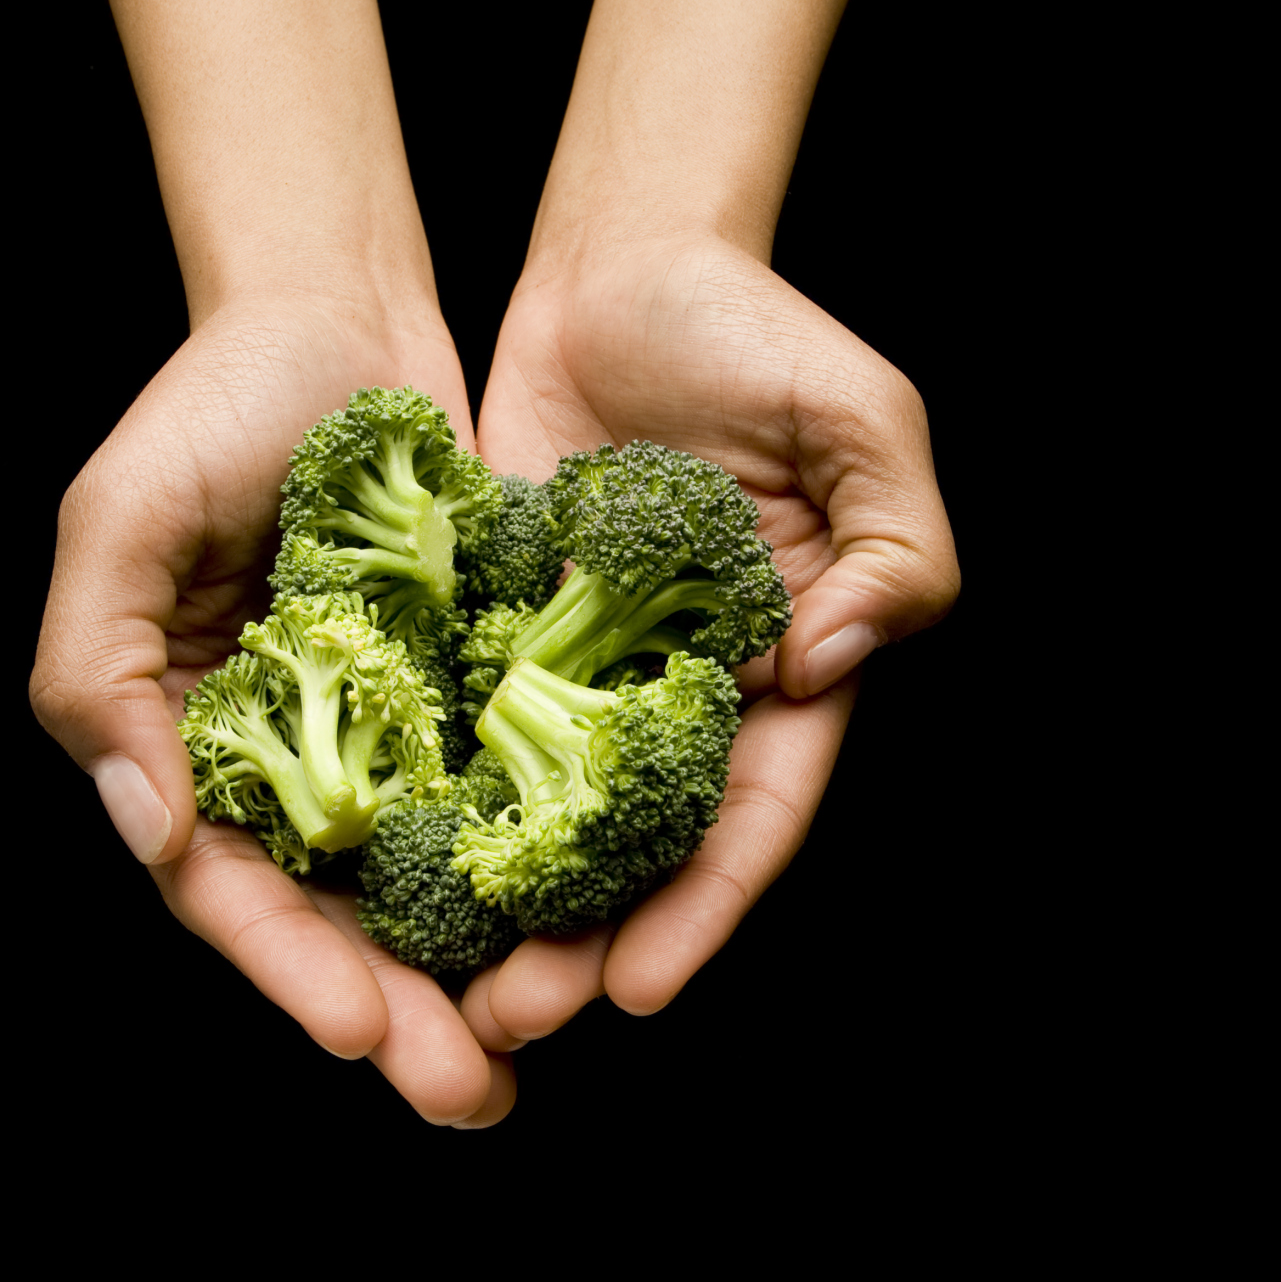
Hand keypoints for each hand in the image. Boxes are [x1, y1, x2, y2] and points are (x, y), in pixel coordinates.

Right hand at [29, 297, 513, 1126]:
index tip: (360, 1034)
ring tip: (538, 1047)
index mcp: (187, 743)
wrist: (339, 310)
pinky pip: (506, 794)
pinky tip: (594, 922)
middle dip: (400, 1014)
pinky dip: (540, 864)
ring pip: (429, 881)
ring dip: (478, 971)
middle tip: (470, 1096)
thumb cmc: (210, 405)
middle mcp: (288, 759)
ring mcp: (385, 732)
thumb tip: (155, 832)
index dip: (289, 967)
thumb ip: (100, 673)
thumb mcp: (121, 519)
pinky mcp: (470, 693)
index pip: (231, 887)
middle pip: (338, 915)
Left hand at [467, 233, 959, 1041]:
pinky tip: (383, 873)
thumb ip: (897, 542)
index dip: (703, 906)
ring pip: (541, 816)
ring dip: (501, 907)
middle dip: (585, 941)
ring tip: (444, 987)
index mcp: (780, 666)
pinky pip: (463, 732)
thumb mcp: (863, 420)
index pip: (749, 813)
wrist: (620, 260)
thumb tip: (835, 663)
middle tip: (515, 1021)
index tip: (643, 989)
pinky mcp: (494, 629)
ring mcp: (579, 667)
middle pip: (636, 845)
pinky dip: (434, 807)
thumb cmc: (755, 330)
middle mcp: (676, 689)